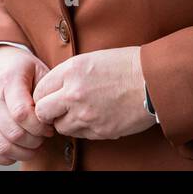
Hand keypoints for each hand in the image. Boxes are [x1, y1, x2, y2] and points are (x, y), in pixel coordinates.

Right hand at [0, 46, 54, 164]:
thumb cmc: (18, 69)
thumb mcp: (37, 69)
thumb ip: (46, 91)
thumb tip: (52, 117)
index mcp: (7, 81)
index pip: (22, 113)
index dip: (40, 126)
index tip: (49, 127)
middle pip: (14, 133)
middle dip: (35, 141)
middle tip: (43, 137)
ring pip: (1, 146)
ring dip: (23, 152)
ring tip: (33, 145)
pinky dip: (6, 157)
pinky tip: (17, 150)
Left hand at [32, 46, 156, 139]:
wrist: (153, 80)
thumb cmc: (125, 65)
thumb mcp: (91, 59)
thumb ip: (68, 74)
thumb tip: (53, 88)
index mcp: (71, 71)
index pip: (39, 90)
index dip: (42, 95)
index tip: (49, 97)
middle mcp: (74, 93)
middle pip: (42, 112)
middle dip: (48, 112)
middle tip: (57, 109)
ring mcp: (86, 114)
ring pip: (60, 127)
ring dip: (65, 121)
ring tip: (79, 112)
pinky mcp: (99, 130)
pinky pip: (79, 135)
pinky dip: (82, 128)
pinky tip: (93, 117)